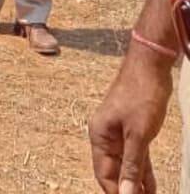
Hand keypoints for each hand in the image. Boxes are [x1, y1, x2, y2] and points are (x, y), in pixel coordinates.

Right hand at [87, 48, 172, 192]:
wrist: (149, 68)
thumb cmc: (140, 95)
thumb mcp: (138, 135)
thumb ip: (132, 165)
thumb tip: (127, 192)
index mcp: (99, 136)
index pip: (104, 174)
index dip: (116, 192)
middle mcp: (106, 136)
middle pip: (114, 171)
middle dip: (126, 189)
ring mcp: (120, 133)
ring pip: (127, 165)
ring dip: (137, 183)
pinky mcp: (134, 130)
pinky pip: (137, 156)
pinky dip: (143, 170)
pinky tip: (150, 185)